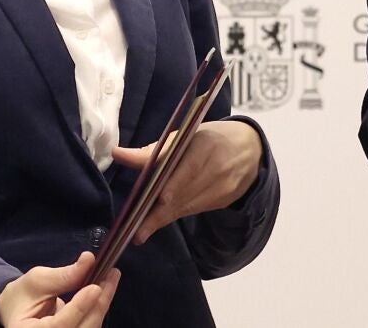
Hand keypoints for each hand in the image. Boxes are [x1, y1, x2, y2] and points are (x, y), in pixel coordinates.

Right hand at [0, 251, 120, 327]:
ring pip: (90, 327)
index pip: (59, 325)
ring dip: (102, 303)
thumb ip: (62, 276)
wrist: (17, 312)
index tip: (95, 287)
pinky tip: (104, 290)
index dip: (79, 308)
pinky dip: (98, 308)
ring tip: (110, 278)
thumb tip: (88, 260)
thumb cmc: (21, 297)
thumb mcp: (36, 281)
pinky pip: (90, 325)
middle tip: (111, 275)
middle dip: (98, 301)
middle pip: (81, 327)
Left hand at [111, 119, 263, 241]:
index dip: (175, 183)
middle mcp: (217, 168)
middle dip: (160, 213)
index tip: (160, 198)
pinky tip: (159, 221)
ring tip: (141, 232)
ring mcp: (223, 188)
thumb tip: (118, 154)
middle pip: (185, 193)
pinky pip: (194, 210)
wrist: (249, 150)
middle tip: (138, 231)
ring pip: (187, 206)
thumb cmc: (209, 138)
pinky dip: (175, 214)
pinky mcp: (223, 201)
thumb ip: (154, 149)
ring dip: (163, 218)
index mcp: (207, 145)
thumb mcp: (185, 135)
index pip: (189, 166)